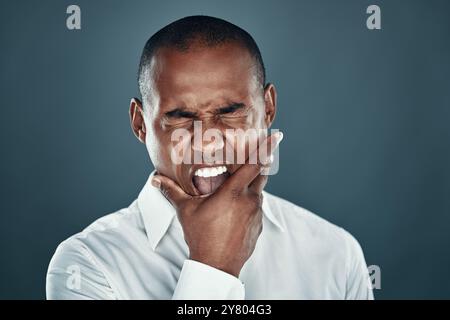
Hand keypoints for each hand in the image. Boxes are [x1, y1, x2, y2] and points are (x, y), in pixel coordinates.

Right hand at [152, 132, 282, 276]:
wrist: (216, 265)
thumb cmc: (201, 237)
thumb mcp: (186, 211)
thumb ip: (172, 191)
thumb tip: (157, 180)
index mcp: (234, 192)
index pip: (255, 164)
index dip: (266, 148)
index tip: (277, 135)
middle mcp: (249, 200)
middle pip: (261, 174)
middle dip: (260, 163)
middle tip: (257, 155)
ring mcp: (256, 214)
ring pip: (259, 191)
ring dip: (252, 185)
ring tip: (237, 187)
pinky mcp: (258, 225)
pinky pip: (257, 207)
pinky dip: (250, 202)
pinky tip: (235, 209)